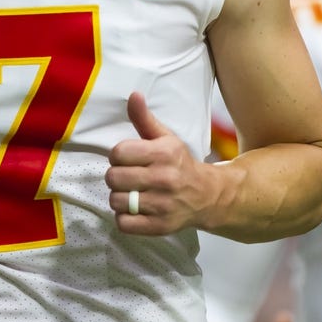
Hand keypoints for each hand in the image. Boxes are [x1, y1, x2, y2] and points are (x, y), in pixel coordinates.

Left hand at [106, 92, 215, 233]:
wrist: (207, 196)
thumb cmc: (180, 163)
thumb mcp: (165, 138)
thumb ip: (144, 118)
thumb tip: (133, 95)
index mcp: (163, 153)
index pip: (118, 153)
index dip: (118, 155)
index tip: (127, 159)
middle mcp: (164, 179)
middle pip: (113, 178)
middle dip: (116, 176)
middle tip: (128, 176)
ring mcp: (162, 205)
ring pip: (116, 201)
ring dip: (119, 197)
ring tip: (131, 193)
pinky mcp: (159, 226)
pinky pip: (123, 224)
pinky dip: (124, 218)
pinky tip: (135, 209)